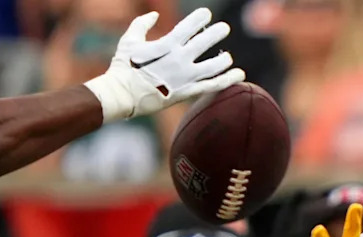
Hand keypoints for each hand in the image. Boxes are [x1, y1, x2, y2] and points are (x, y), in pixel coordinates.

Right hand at [85, 8, 244, 120]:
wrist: (122, 95)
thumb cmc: (123, 67)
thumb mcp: (129, 40)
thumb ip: (141, 24)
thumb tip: (153, 15)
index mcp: (166, 44)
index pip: (189, 26)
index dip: (200, 18)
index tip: (206, 14)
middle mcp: (179, 59)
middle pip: (204, 43)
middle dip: (217, 33)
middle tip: (224, 28)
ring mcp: (185, 77)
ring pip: (213, 66)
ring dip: (224, 60)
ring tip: (228, 57)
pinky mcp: (187, 93)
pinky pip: (212, 86)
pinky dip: (227, 80)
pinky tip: (240, 74)